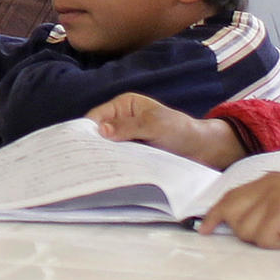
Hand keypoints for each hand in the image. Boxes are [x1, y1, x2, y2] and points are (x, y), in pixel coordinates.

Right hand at [95, 94, 242, 165]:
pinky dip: (113, 165)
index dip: (86, 131)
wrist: (201, 150)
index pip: (97, 116)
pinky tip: (108, 174)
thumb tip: (102, 130)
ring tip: (93, 171)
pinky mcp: (132, 153)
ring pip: (107, 147)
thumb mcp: (154, 125)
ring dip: (103, 157)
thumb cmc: (180, 130)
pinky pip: (117, 158)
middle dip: (93, 145)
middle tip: (83, 162)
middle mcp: (122, 120)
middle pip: (99, 133)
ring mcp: (126, 137)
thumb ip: (128, 127)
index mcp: (124, 105)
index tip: (78, 146)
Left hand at [204, 171, 279, 251]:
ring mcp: (273, 197)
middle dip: (242, 230)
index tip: (205, 228)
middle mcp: (267, 185)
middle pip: (231, 212)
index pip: (231, 196)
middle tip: (271, 235)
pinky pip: (264, 239)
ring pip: (246, 231)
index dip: (216, 213)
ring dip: (268, 240)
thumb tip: (238, 224)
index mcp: (269, 181)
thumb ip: (265, 206)